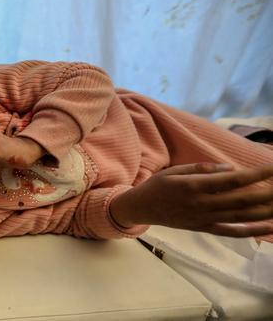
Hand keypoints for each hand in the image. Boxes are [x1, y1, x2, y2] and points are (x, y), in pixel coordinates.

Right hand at [110, 163, 272, 236]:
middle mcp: (202, 204)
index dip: (255, 174)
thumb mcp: (174, 170)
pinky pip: (232, 232)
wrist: (141, 209)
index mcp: (194, 186)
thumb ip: (201, 168)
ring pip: (241, 217)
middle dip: (267, 193)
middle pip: (242, 200)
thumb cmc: (157, 186)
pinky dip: (252, 231)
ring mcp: (204, 219)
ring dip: (266, 211)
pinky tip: (269, 226)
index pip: (232, 181)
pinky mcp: (204, 228)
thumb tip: (229, 169)